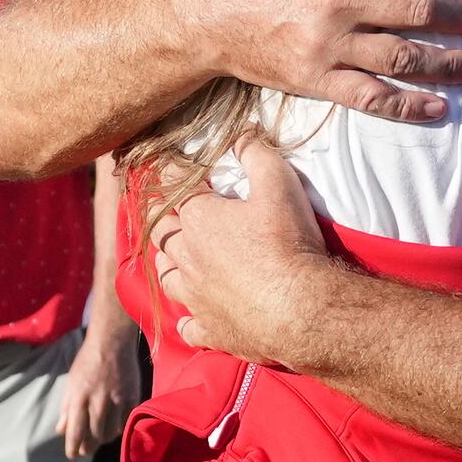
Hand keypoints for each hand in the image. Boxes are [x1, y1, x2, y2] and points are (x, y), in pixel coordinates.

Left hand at [56, 327, 142, 458]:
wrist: (112, 342)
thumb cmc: (87, 361)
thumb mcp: (71, 382)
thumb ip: (66, 407)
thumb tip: (61, 430)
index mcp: (79, 397)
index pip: (75, 432)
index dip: (73, 448)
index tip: (72, 455)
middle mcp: (98, 400)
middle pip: (94, 436)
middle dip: (88, 448)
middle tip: (86, 450)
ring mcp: (117, 398)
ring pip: (111, 432)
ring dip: (103, 439)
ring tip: (99, 438)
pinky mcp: (132, 396)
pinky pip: (125, 421)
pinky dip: (119, 427)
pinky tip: (114, 426)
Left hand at [151, 144, 332, 366]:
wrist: (301, 309)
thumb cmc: (288, 242)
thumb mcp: (278, 183)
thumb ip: (256, 153)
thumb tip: (241, 132)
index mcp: (199, 219)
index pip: (172, 186)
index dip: (169, 170)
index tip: (168, 161)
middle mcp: (187, 257)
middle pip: (160, 231)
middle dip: (160, 214)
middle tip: (163, 204)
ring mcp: (196, 297)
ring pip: (166, 276)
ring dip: (166, 261)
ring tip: (171, 255)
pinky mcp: (211, 329)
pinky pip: (189, 325)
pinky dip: (188, 319)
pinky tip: (192, 317)